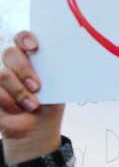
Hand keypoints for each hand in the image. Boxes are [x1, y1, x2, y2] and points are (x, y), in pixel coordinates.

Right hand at [0, 31, 63, 162]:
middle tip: (37, 87)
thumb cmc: (49, 103)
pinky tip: (18, 110)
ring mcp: (1, 77)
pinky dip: (9, 102)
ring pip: (3, 74)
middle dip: (24, 70)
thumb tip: (64, 60)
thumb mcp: (57, 87)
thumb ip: (54, 71)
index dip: (25, 38)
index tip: (34, 47)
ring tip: (33, 105)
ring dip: (20, 92)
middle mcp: (13, 64)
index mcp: (32, 57)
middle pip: (10, 53)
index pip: (23, 38)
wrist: (37, 128)